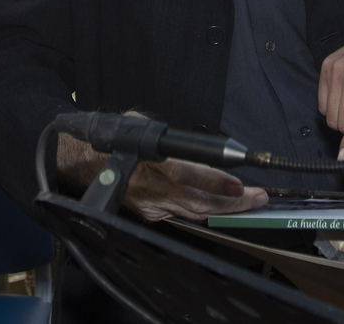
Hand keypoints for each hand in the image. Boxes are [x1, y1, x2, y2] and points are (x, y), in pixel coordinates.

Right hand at [56, 134, 266, 221]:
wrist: (84, 162)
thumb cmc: (117, 139)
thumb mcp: (143, 127)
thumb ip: (172, 142)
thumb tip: (202, 150)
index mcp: (150, 161)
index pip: (188, 174)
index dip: (215, 182)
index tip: (239, 184)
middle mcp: (151, 187)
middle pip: (198, 200)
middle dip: (233, 202)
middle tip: (258, 197)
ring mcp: (151, 205)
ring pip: (194, 212)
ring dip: (225, 210)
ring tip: (250, 203)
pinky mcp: (150, 214)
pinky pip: (183, 216)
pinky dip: (205, 213)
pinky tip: (223, 210)